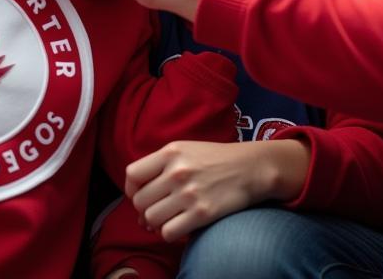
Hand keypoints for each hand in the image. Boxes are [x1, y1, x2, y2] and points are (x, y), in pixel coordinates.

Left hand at [125, 139, 310, 240]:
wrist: (250, 167)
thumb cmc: (215, 159)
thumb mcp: (185, 149)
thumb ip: (160, 166)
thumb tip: (137, 200)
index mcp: (170, 152)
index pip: (132, 174)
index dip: (132, 189)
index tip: (141, 195)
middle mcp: (176, 172)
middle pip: (139, 201)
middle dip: (145, 209)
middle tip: (158, 209)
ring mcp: (188, 193)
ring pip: (151, 218)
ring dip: (157, 222)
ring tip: (169, 217)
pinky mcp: (201, 214)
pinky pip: (168, 232)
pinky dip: (170, 233)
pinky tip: (180, 225)